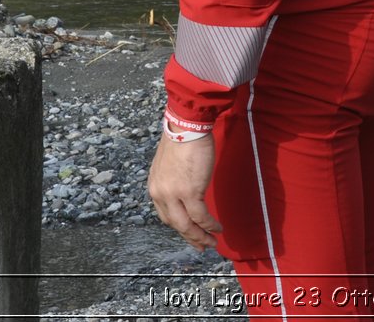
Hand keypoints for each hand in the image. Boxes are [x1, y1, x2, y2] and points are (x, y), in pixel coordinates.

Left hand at [148, 133, 221, 250]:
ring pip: (187, 225)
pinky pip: (201, 216)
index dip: (179, 227)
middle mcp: (160, 195)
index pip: (165, 215)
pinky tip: (218, 229)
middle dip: (190, 237)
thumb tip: (186, 188)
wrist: (186, 127)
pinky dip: (210, 225)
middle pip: (175, 224)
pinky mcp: (190, 192)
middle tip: (201, 246)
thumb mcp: (170, 164)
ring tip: (211, 243)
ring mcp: (174, 195)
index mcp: (155, 188)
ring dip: (201, 236)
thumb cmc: (181, 139)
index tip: (190, 232)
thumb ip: (174, 180)